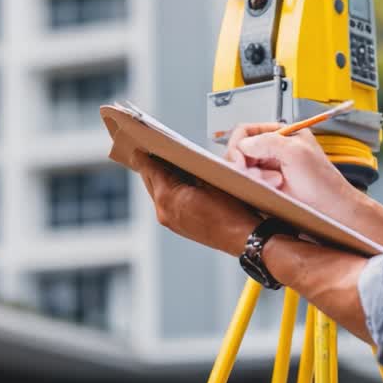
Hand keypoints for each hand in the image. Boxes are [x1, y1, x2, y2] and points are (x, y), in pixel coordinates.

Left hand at [130, 150, 258, 256]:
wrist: (245, 238)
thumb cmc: (233, 208)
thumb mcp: (211, 179)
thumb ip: (189, 168)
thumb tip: (177, 158)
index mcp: (168, 197)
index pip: (149, 169)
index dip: (143, 155)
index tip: (137, 144)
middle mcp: (163, 210)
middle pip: (149, 180)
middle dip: (149, 165)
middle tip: (150, 149)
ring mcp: (169, 220)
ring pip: (157, 192)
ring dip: (158, 177)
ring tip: (164, 162)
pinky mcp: (177, 226)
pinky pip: (165, 202)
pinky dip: (167, 190)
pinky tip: (177, 181)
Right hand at [223, 123, 364, 220]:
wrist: (332, 211)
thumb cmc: (323, 182)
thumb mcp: (296, 153)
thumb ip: (267, 142)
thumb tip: (242, 145)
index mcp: (282, 134)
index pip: (246, 131)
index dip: (238, 144)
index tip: (239, 160)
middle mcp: (273, 149)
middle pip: (241, 150)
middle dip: (246, 164)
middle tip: (258, 176)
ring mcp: (269, 168)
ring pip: (243, 168)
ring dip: (254, 177)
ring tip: (275, 184)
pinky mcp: (267, 186)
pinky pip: (248, 183)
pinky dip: (255, 186)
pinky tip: (273, 190)